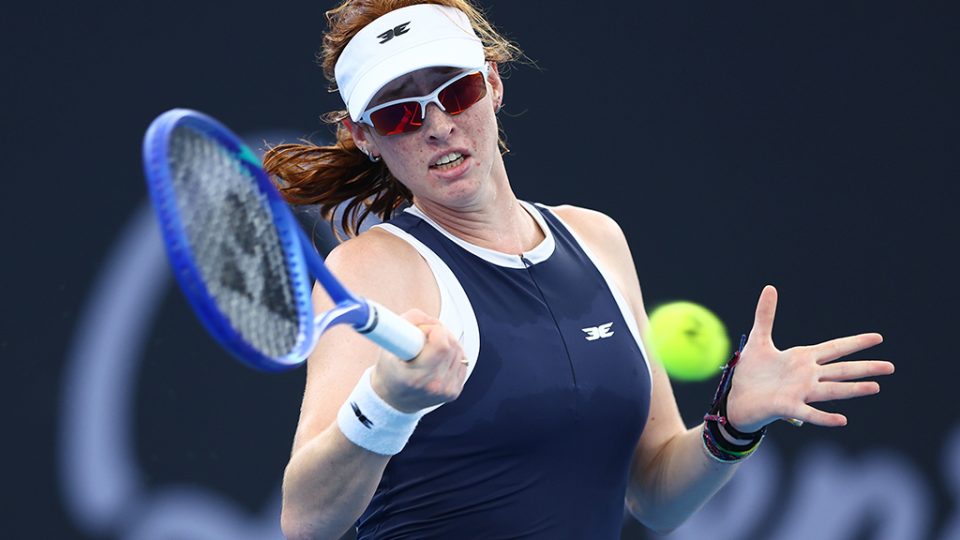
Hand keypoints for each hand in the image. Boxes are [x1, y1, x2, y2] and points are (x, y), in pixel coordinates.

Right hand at [370, 309, 467, 412]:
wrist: (392, 400)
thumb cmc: (389, 370)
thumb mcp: (387, 343)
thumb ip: (409, 321)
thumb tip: (431, 320)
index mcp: (414, 377)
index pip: (441, 346)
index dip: (433, 330)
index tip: (423, 330)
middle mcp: (433, 386)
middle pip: (451, 345)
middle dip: (439, 333)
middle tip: (423, 336)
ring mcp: (446, 390)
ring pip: (459, 351)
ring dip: (447, 342)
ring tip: (429, 348)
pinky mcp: (454, 391)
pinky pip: (462, 361)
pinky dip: (452, 355)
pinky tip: (437, 359)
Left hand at [725, 285, 894, 432]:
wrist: (737, 400)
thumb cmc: (752, 373)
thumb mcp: (758, 340)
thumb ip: (765, 315)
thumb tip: (769, 287)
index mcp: (803, 359)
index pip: (835, 348)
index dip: (855, 342)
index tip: (878, 337)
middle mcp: (807, 376)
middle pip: (841, 370)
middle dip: (866, 367)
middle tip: (891, 367)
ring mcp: (799, 393)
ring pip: (831, 390)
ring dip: (853, 389)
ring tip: (875, 387)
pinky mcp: (787, 408)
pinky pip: (809, 413)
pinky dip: (824, 417)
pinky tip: (842, 420)